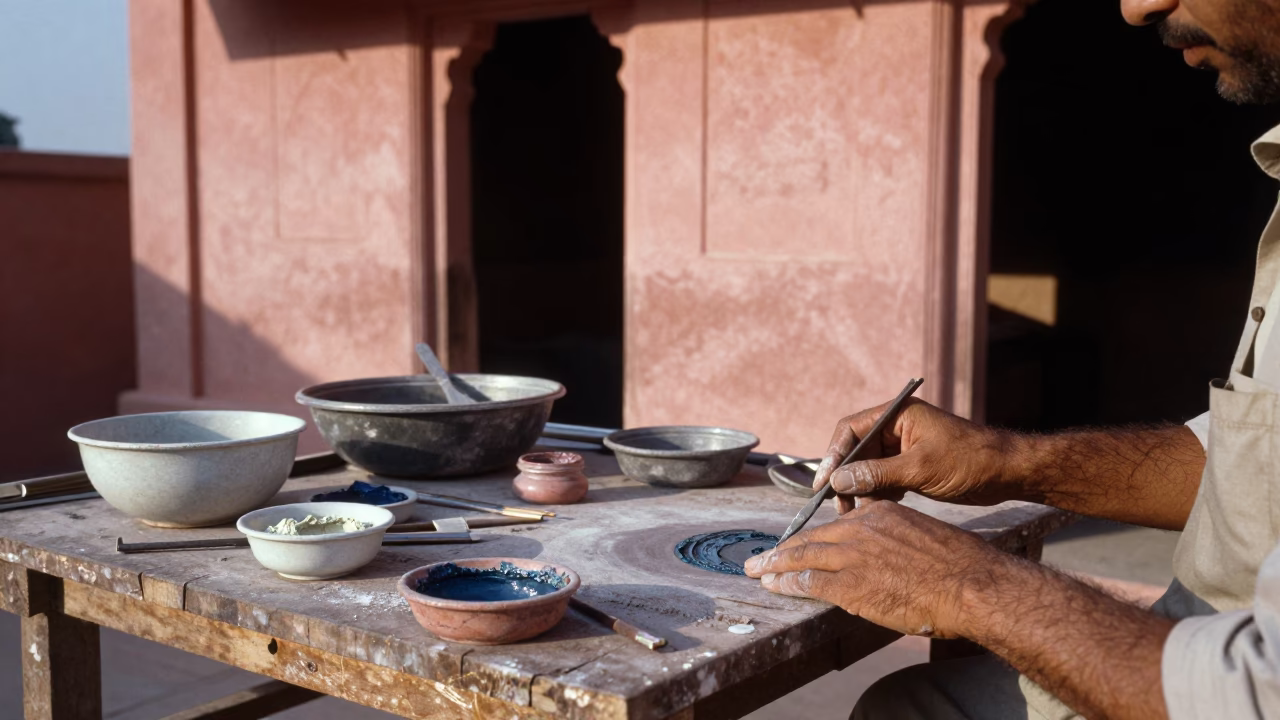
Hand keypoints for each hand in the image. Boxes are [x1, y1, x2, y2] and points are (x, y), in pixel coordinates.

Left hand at [744, 502, 1016, 637]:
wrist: (970, 584)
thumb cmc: (959, 566)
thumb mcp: (923, 535)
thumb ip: (896, 540)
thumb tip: (887, 556)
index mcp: (881, 514)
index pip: (839, 524)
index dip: (816, 537)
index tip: (802, 543)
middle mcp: (861, 529)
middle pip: (812, 537)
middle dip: (783, 548)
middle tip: (762, 556)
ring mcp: (853, 555)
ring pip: (802, 556)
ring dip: (775, 564)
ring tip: (756, 570)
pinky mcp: (850, 583)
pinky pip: (809, 581)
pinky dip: (787, 583)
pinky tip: (774, 585)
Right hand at [814, 398, 1017, 512]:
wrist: (1008, 473)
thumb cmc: (969, 461)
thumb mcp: (919, 468)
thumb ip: (877, 474)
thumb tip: (838, 481)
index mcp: (897, 414)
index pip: (851, 429)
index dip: (833, 455)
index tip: (824, 482)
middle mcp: (897, 427)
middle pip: (857, 451)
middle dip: (846, 478)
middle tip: (839, 506)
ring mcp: (904, 447)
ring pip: (869, 468)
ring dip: (861, 490)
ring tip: (856, 514)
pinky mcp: (912, 466)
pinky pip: (884, 479)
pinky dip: (878, 495)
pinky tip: (876, 512)